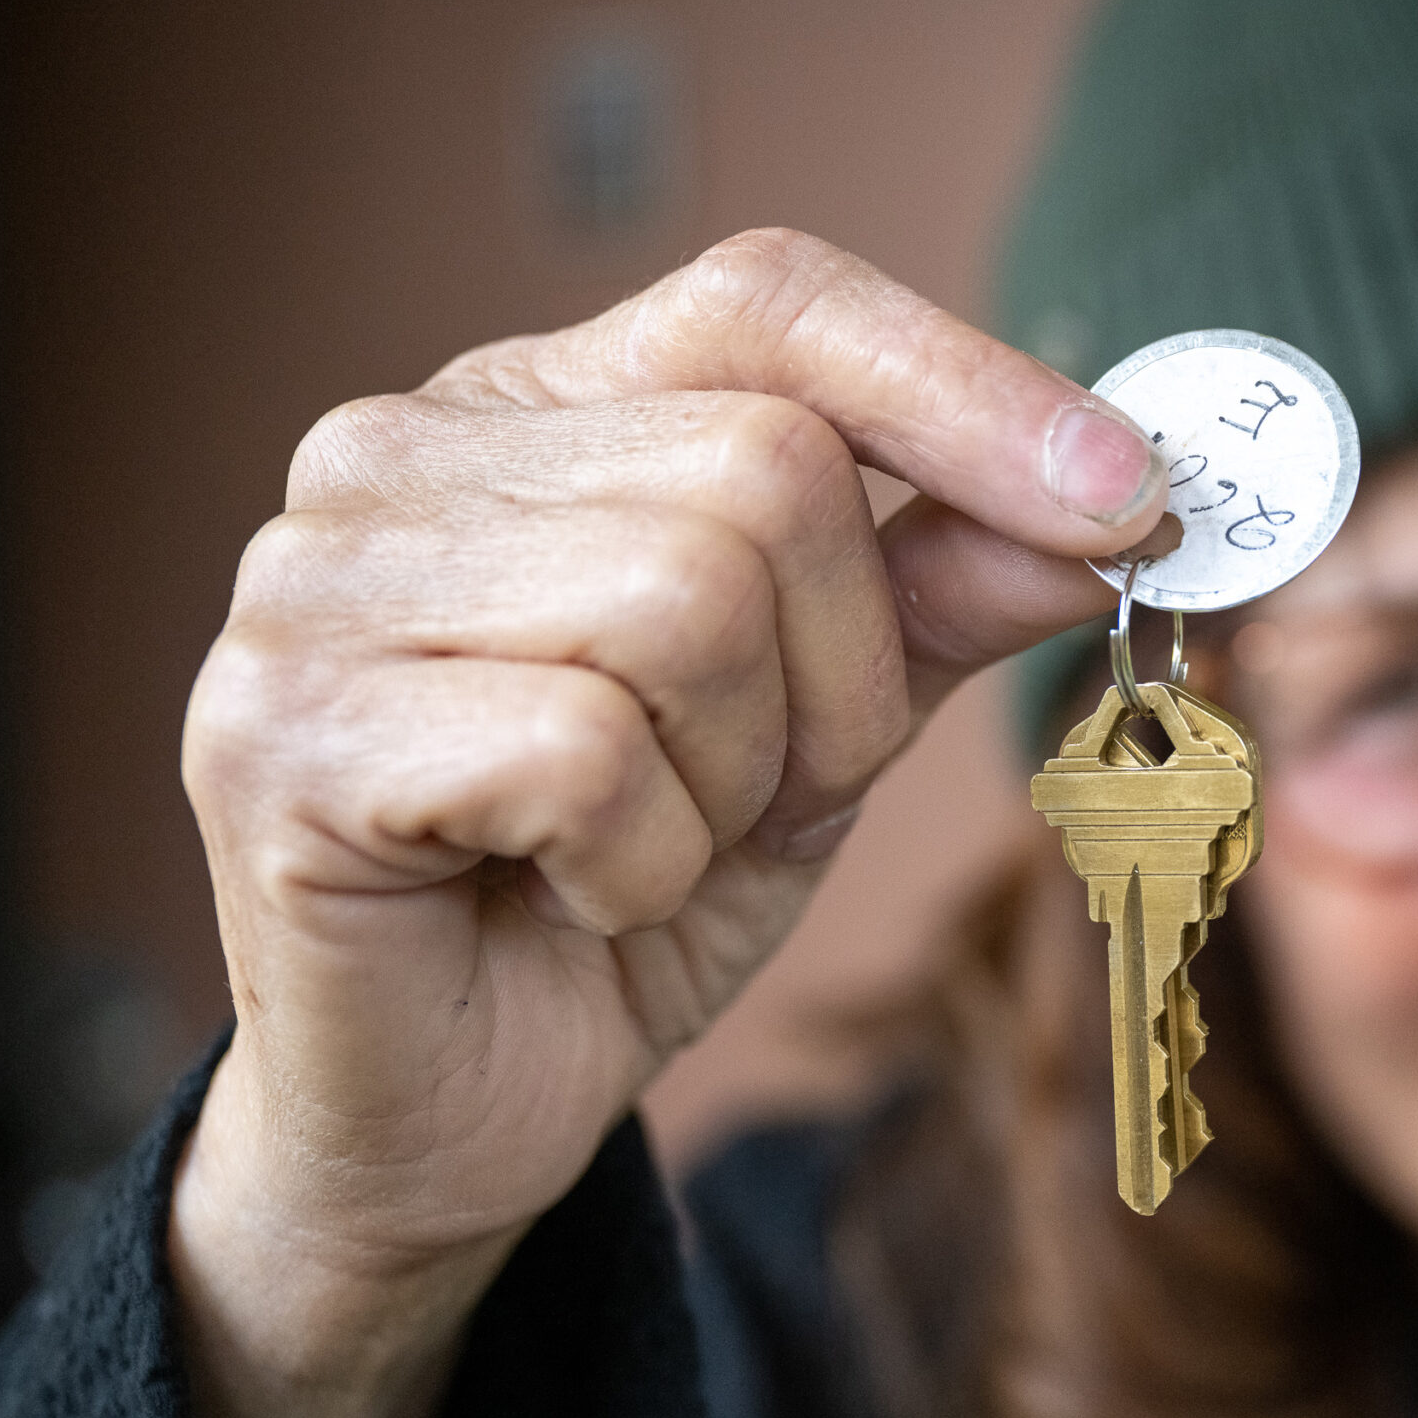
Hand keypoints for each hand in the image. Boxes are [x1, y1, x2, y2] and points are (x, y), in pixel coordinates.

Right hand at [166, 230, 1161, 1417]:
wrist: (444, 1116)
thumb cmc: (622, 889)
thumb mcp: (822, 730)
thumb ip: (937, 597)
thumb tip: (1115, 504)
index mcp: (537, 408)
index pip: (773, 301)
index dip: (967, 391)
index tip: (1134, 499)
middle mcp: (400, 450)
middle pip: (767, 471)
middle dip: (844, 674)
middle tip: (776, 791)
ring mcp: (316, 584)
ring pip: (683, 601)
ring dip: (740, 778)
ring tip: (663, 843)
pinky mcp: (283, 735)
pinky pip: (581, 751)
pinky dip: (642, 863)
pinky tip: (577, 899)